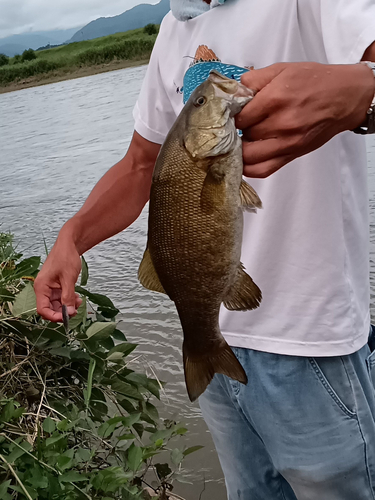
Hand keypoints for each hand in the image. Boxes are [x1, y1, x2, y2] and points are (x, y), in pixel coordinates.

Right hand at [34, 226, 82, 322]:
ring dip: (67, 306)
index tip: (66, 318)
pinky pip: (61, 299)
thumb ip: (68, 296)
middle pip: (50, 309)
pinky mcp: (56, 287)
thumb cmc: (65, 257)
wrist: (69, 245)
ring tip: (78, 301)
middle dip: (63, 312)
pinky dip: (69, 300)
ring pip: (57, 305)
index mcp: (41, 287)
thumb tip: (69, 312)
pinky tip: (77, 297)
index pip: (43, 309)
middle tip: (75, 310)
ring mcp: (50, 288)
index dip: (54, 316)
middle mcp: (43, 289)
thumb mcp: (68, 278)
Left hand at [235, 62, 374, 177]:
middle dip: (235, 131)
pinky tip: (245, 159)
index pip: (239, 116)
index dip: (231, 115)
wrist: (344, 97)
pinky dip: (249, 168)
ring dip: (240, 149)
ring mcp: (287, 143)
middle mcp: (281, 123)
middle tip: (238, 126)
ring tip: (240, 140)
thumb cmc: (315, 82)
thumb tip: (233, 91)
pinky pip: (263, 170)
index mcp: (276, 98)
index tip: (231, 114)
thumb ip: (254, 79)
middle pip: (242, 135)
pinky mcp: (292, 155)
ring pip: (248, 156)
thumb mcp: (282, 69)